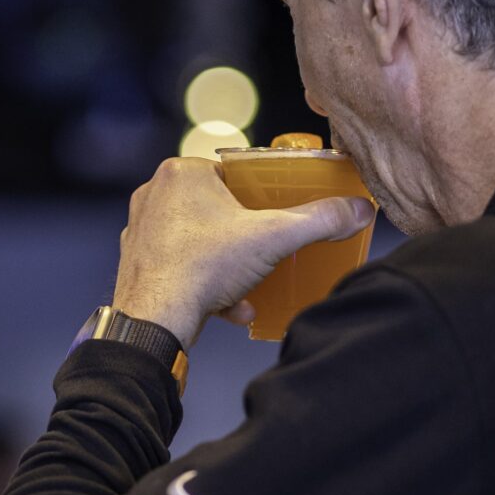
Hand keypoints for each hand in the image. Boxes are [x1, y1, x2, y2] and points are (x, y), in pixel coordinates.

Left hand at [112, 158, 375, 347]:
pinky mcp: (137, 262)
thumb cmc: (203, 267)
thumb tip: (358, 210)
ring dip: (230, 262)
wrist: (153, 321)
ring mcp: (141, 229)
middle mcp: (156, 194)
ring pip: (201, 239)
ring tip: (251, 281)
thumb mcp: (275, 238)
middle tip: (268, 249)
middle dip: (246, 233)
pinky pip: (183, 265)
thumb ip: (319, 220)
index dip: (261, 194)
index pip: (234, 173)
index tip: (278, 213)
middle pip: (219, 207)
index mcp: (183, 172)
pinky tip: (231, 306)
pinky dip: (208, 282)